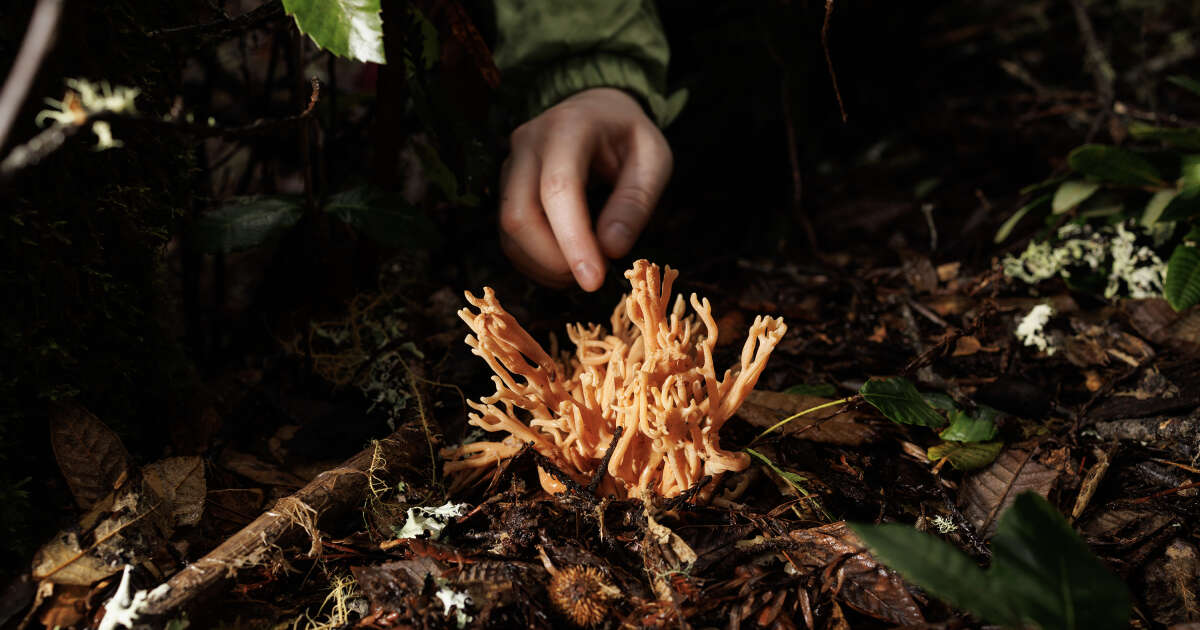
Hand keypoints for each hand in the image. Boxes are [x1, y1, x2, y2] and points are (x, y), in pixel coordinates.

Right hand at [499, 87, 672, 290]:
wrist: (596, 110)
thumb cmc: (628, 135)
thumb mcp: (653, 159)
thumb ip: (636, 201)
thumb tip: (611, 249)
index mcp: (569, 127)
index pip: (558, 188)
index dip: (572, 239)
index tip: (593, 280)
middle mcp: (528, 144)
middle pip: (520, 214)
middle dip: (553, 260)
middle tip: (593, 278)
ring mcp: (510, 165)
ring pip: (508, 229)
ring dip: (542, 265)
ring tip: (583, 272)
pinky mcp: (506, 188)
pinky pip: (508, 234)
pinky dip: (533, 260)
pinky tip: (564, 265)